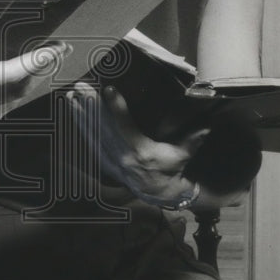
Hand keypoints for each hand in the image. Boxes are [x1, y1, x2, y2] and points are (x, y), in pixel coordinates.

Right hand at [0, 4, 70, 142]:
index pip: (5, 74)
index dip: (33, 62)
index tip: (54, 50)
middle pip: (16, 90)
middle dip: (40, 71)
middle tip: (60, 52)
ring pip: (10, 104)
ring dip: (30, 86)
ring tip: (46, 68)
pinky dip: (15, 99)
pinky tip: (19, 91)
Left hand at [65, 81, 239, 209]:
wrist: (159, 193)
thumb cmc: (171, 168)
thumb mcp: (183, 154)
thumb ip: (192, 139)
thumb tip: (208, 125)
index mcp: (142, 152)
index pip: (126, 127)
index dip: (116, 108)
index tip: (108, 89)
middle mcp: (122, 156)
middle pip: (103, 127)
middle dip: (91, 106)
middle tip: (81, 86)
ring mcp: (111, 159)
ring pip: (92, 133)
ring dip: (81, 113)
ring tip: (71, 94)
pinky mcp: (104, 160)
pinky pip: (89, 140)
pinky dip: (80, 125)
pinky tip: (73, 112)